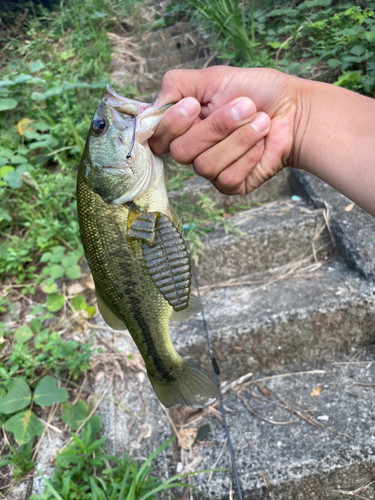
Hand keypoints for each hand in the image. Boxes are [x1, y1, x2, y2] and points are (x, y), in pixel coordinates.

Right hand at [150, 66, 296, 195]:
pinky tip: (262, 145)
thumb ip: (176, 85)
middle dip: (216, 127)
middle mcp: (191, 150)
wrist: (291, 109)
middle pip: (181, 152)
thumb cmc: (254, 92)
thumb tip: (154, 105)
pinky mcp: (230, 185)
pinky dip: (248, 157)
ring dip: (238, 139)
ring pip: (205, 166)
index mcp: (182, 126)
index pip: (157, 138)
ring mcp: (210, 170)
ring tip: (262, 121)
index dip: (172, 124)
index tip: (194, 105)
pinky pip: (226, 178)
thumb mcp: (213, 78)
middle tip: (245, 106)